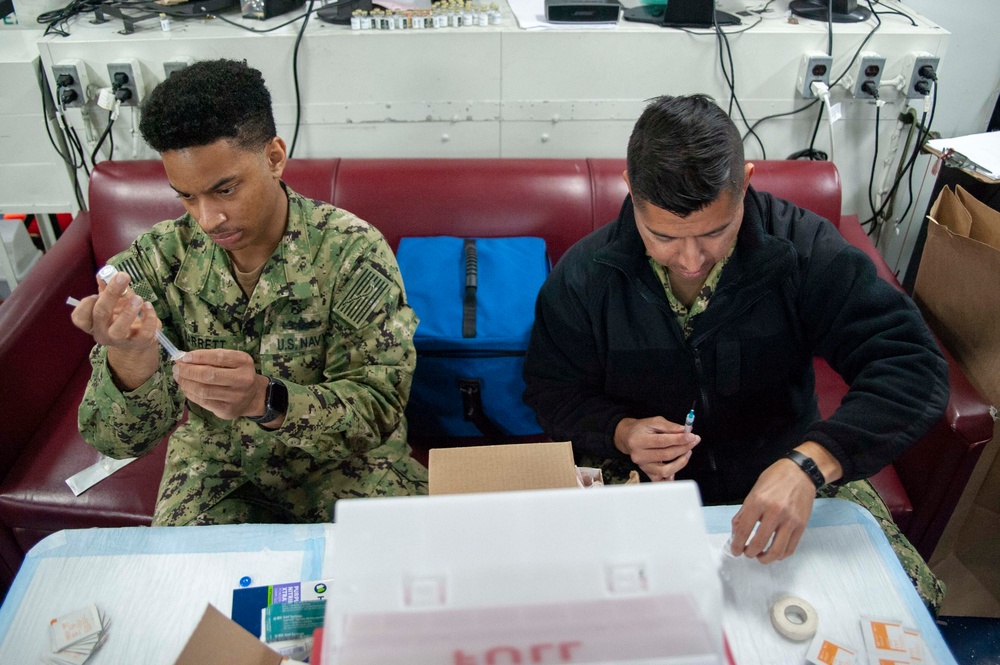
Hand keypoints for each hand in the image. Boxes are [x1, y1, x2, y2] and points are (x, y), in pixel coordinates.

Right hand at [71, 271, 160, 389]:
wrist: (138, 341)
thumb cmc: (121, 317)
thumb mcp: (113, 302)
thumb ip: (108, 289)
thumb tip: (105, 273)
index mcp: (92, 323)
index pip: (79, 317)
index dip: (87, 303)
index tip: (98, 291)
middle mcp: (102, 333)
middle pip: (100, 314)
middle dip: (111, 293)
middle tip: (123, 276)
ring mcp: (120, 340)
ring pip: (119, 329)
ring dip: (128, 311)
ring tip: (138, 298)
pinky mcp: (139, 343)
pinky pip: (144, 332)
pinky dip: (148, 317)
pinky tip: (149, 306)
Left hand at [172, 349, 270, 420]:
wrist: (253, 396)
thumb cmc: (237, 373)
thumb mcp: (232, 360)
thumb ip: (211, 358)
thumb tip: (183, 358)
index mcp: (244, 362)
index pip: (218, 357)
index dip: (198, 357)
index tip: (183, 357)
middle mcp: (243, 379)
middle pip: (209, 375)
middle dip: (188, 371)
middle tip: (177, 368)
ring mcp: (236, 397)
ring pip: (203, 390)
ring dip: (186, 383)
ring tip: (179, 377)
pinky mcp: (227, 410)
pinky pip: (203, 402)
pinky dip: (190, 394)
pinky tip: (186, 388)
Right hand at [614, 416, 699, 481]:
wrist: (627, 438)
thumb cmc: (641, 429)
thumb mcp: (654, 421)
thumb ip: (670, 426)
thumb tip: (685, 431)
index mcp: (639, 440)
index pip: (662, 441)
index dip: (679, 439)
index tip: (692, 436)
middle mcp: (639, 455)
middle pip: (666, 455)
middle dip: (683, 448)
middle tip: (694, 441)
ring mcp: (643, 466)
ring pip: (665, 470)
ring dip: (680, 462)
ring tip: (687, 452)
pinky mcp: (646, 473)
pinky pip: (661, 480)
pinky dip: (671, 476)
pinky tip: (677, 466)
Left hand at [728, 459, 815, 562]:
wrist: (801, 472)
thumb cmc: (776, 479)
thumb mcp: (754, 491)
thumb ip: (744, 512)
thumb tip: (737, 532)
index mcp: (759, 501)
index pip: (744, 530)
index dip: (737, 544)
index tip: (735, 550)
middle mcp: (775, 511)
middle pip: (759, 543)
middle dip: (749, 553)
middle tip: (746, 553)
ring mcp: (790, 520)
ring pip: (776, 550)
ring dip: (765, 558)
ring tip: (759, 556)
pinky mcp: (801, 525)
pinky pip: (790, 548)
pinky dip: (780, 555)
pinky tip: (774, 552)